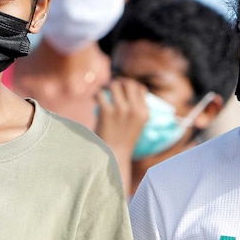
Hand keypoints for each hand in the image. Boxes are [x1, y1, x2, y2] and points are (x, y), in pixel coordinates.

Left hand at [95, 77, 148, 196]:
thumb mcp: (135, 125)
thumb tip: (124, 90)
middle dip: (119, 82)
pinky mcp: (107, 112)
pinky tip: (94, 99)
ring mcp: (121, 110)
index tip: (121, 89)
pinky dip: (96, 94)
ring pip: (114, 85)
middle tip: (110, 87)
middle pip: (128, 83)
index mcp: (144, 113)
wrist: (111, 158)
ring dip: (107, 86)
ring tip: (102, 92)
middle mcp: (134, 110)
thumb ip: (134, 108)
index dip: (129, 86)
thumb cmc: (121, 142)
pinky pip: (100, 93)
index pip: (140, 88)